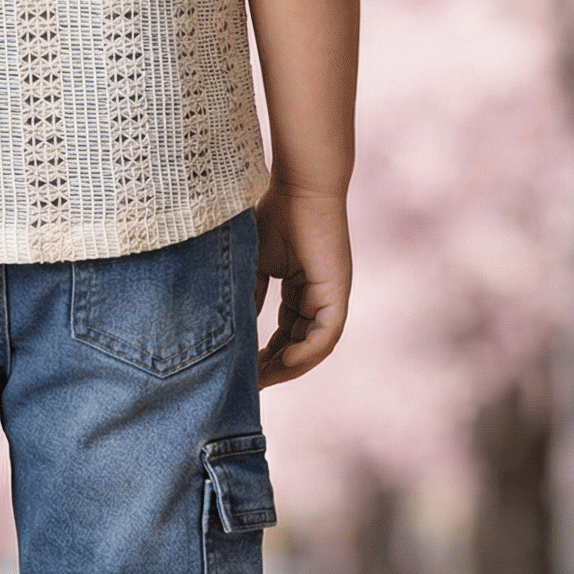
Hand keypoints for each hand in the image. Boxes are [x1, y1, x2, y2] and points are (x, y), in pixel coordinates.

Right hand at [253, 183, 349, 388]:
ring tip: (262, 381)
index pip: (286, 334)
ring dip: (289, 367)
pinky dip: (306, 353)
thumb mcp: (253, 264)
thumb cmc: (275, 214)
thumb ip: (249, 295)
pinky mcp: (338, 293)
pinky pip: (326, 335)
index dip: (265, 355)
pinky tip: (283, 362)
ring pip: (314, 347)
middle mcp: (319, 297)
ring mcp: (331, 296)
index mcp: (300, 290)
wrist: (299, 186)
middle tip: (248, 387)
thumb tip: (235, 330)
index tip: (241, 372)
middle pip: (300, 347)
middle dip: (274, 369)